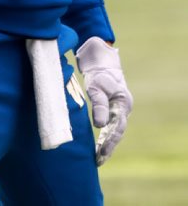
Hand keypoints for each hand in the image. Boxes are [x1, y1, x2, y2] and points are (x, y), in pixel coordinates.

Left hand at [76, 36, 132, 165]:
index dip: (109, 142)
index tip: (100, 154)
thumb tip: (99, 126)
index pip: (117, 127)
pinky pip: (110, 125)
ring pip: (114, 130)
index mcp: (123, 103)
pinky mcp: (112, 107)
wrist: (100, 60)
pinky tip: (98, 144)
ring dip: (107, 143)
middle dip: (108, 146)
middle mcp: (123, 108)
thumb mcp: (97, 86)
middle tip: (98, 160)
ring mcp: (118, 108)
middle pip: (117, 131)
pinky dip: (105, 135)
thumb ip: (99, 105)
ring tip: (98, 157)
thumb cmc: (98, 72)